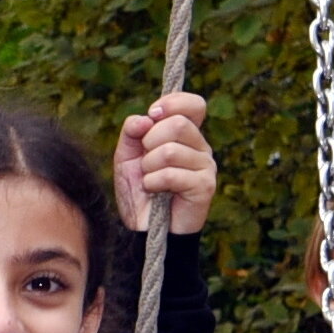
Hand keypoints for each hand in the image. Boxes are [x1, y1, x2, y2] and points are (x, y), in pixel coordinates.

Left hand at [116, 90, 220, 237]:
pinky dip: (153, 182)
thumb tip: (144, 118)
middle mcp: (201, 147)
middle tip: (145, 161)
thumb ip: (132, 132)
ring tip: (149, 180)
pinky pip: (172, 174)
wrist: (144, 228)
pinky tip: (155, 192)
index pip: (194, 105)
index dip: (172, 104)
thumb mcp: (127, 156)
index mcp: (187, 135)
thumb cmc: (139, 191)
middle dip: (150, 141)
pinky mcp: (205, 186)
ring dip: (148, 167)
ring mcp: (206, 167)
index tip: (152, 116)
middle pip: (178, 123)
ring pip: (170, 150)